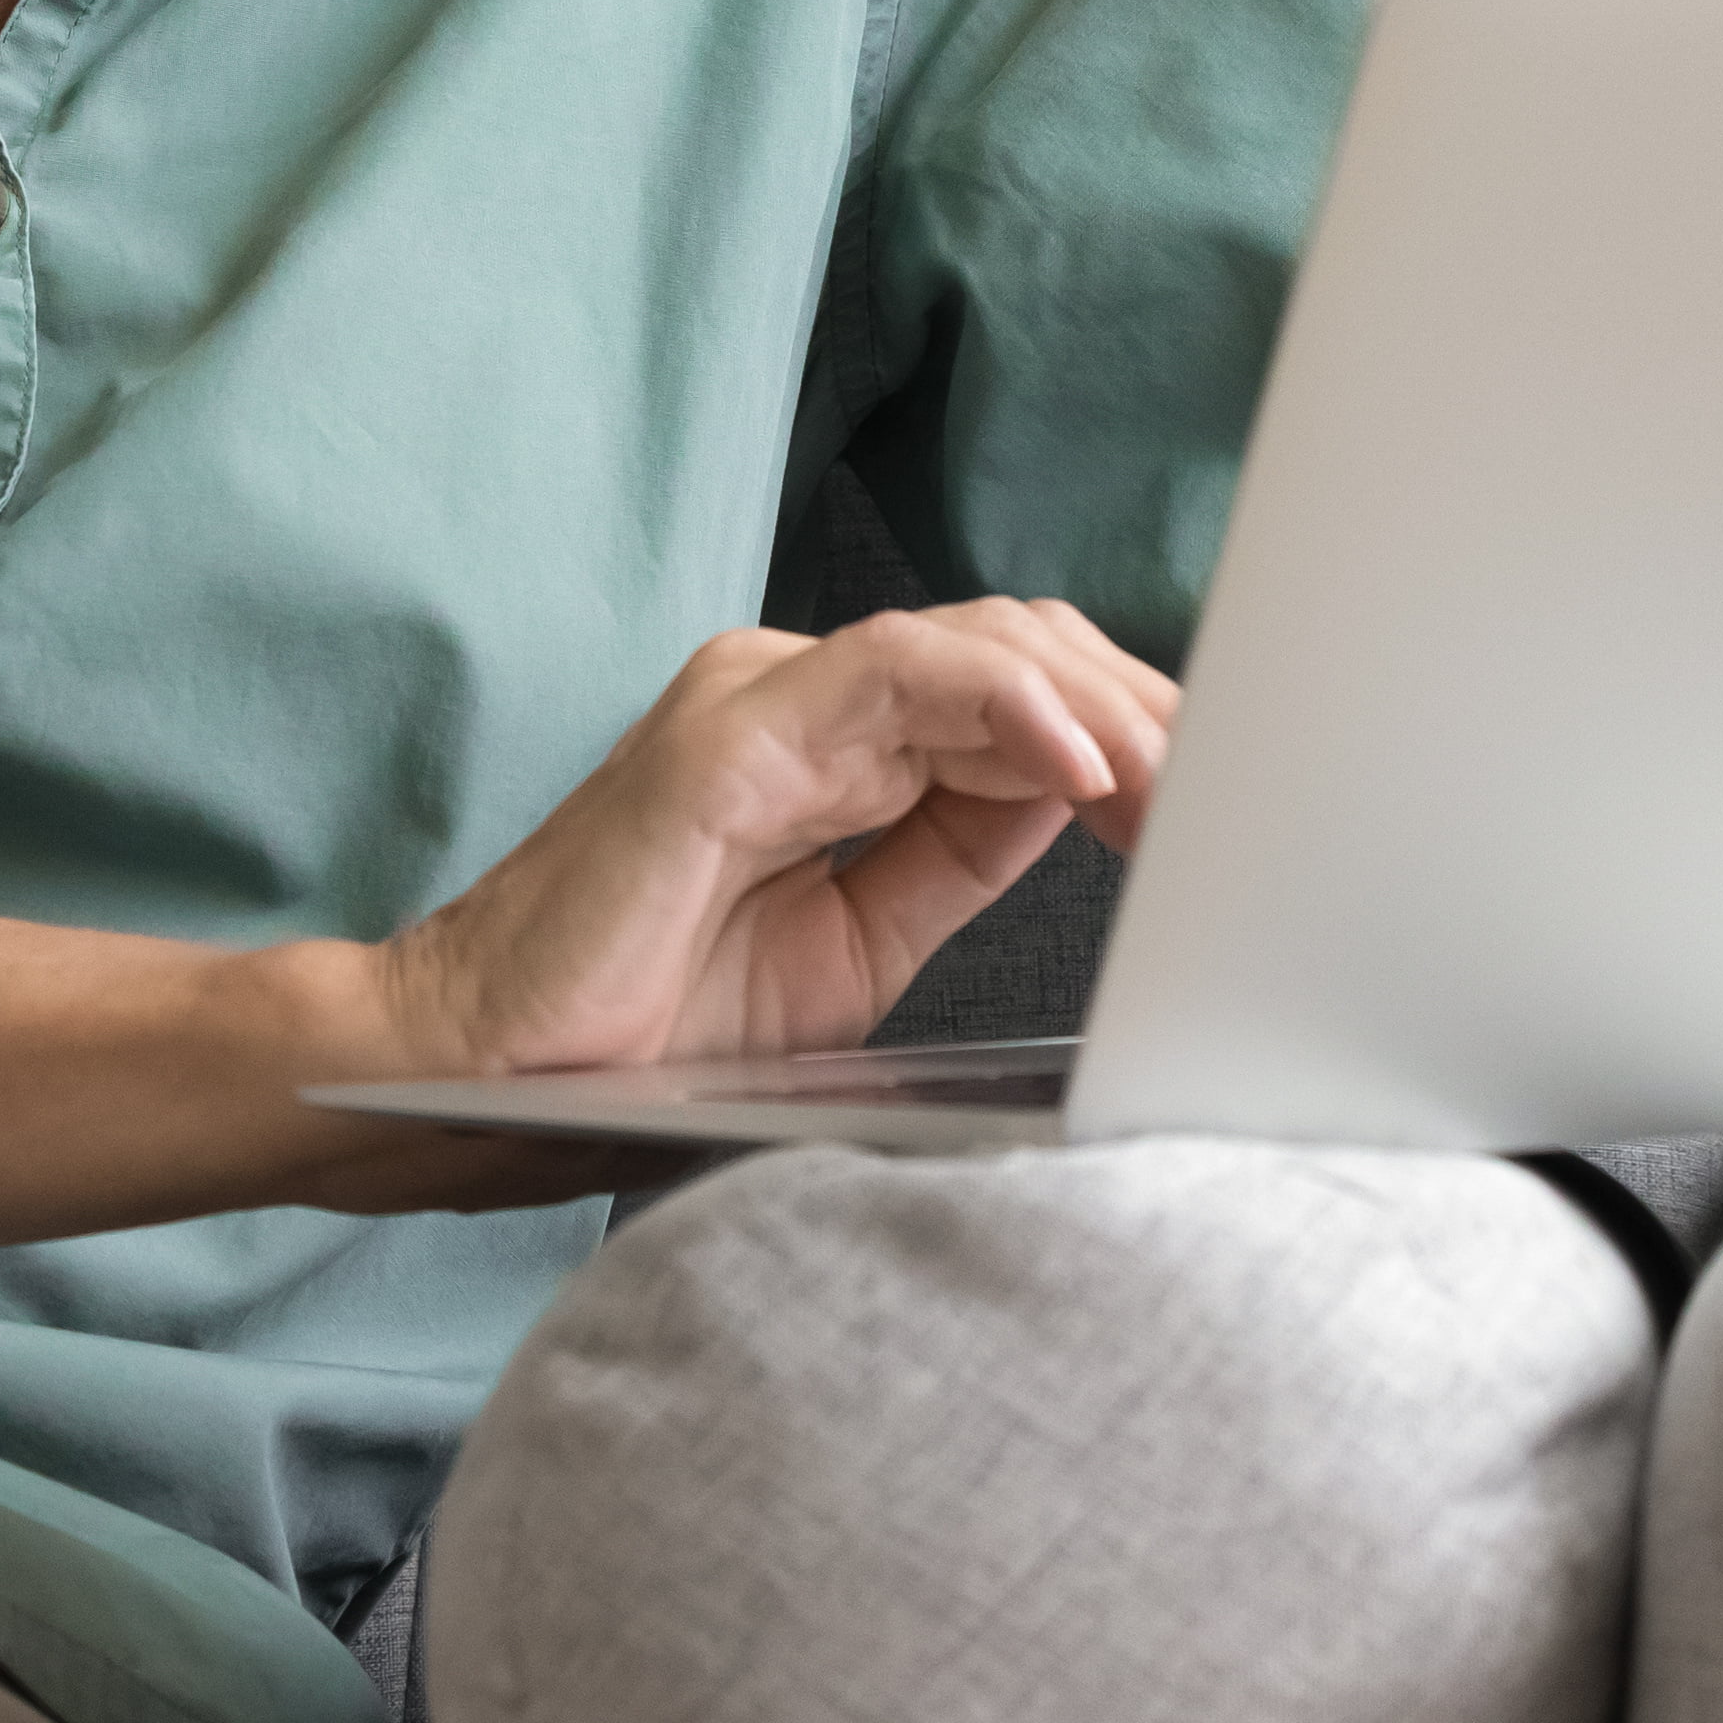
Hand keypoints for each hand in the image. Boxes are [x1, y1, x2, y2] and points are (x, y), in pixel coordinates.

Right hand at [357, 603, 1171, 1097]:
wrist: (481, 1077)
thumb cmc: (639, 1031)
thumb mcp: (854, 951)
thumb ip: (953, 862)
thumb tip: (1084, 806)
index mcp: (837, 747)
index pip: (1025, 700)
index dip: (1140, 742)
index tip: (1232, 810)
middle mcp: (805, 699)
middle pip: (1026, 654)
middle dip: (1148, 715)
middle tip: (1242, 791)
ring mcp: (764, 700)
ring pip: (982, 645)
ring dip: (1105, 709)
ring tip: (1185, 781)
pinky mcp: (728, 733)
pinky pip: (896, 676)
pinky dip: (1005, 703)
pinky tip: (1082, 760)